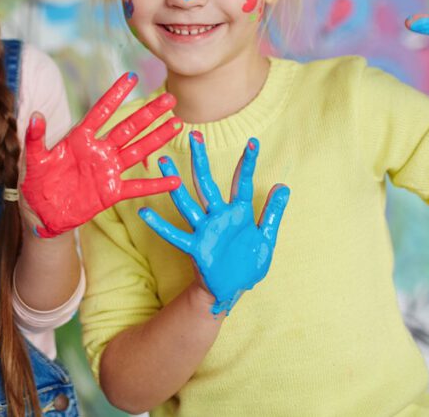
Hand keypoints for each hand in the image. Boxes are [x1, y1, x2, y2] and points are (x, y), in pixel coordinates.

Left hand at [21, 73, 183, 237]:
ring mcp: (108, 170)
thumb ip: (35, 138)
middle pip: (128, 127)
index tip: (131, 77)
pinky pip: (137, 187)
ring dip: (157, 138)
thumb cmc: (37, 181)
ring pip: (137, 150)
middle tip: (170, 98)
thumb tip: (34, 115)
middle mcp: (99, 150)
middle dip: (148, 113)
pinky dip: (155, 184)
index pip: (102, 111)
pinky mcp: (111, 192)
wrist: (42, 212)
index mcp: (80, 138)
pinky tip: (174, 179)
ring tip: (176, 124)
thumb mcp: (33, 159)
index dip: (116, 95)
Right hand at [140, 133, 289, 315]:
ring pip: (187, 202)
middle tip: (194, 136)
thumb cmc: (247, 264)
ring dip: (175, 183)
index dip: (248, 163)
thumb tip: (283, 185)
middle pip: (207, 183)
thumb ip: (273, 213)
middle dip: (201, 160)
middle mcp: (218, 216)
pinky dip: (159, 224)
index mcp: (238, 213)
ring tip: (163, 163)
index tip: (253, 141)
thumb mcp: (266, 238)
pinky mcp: (195, 247)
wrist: (232, 291)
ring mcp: (205, 230)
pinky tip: (145, 212)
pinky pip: (175, 234)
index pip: (242, 183)